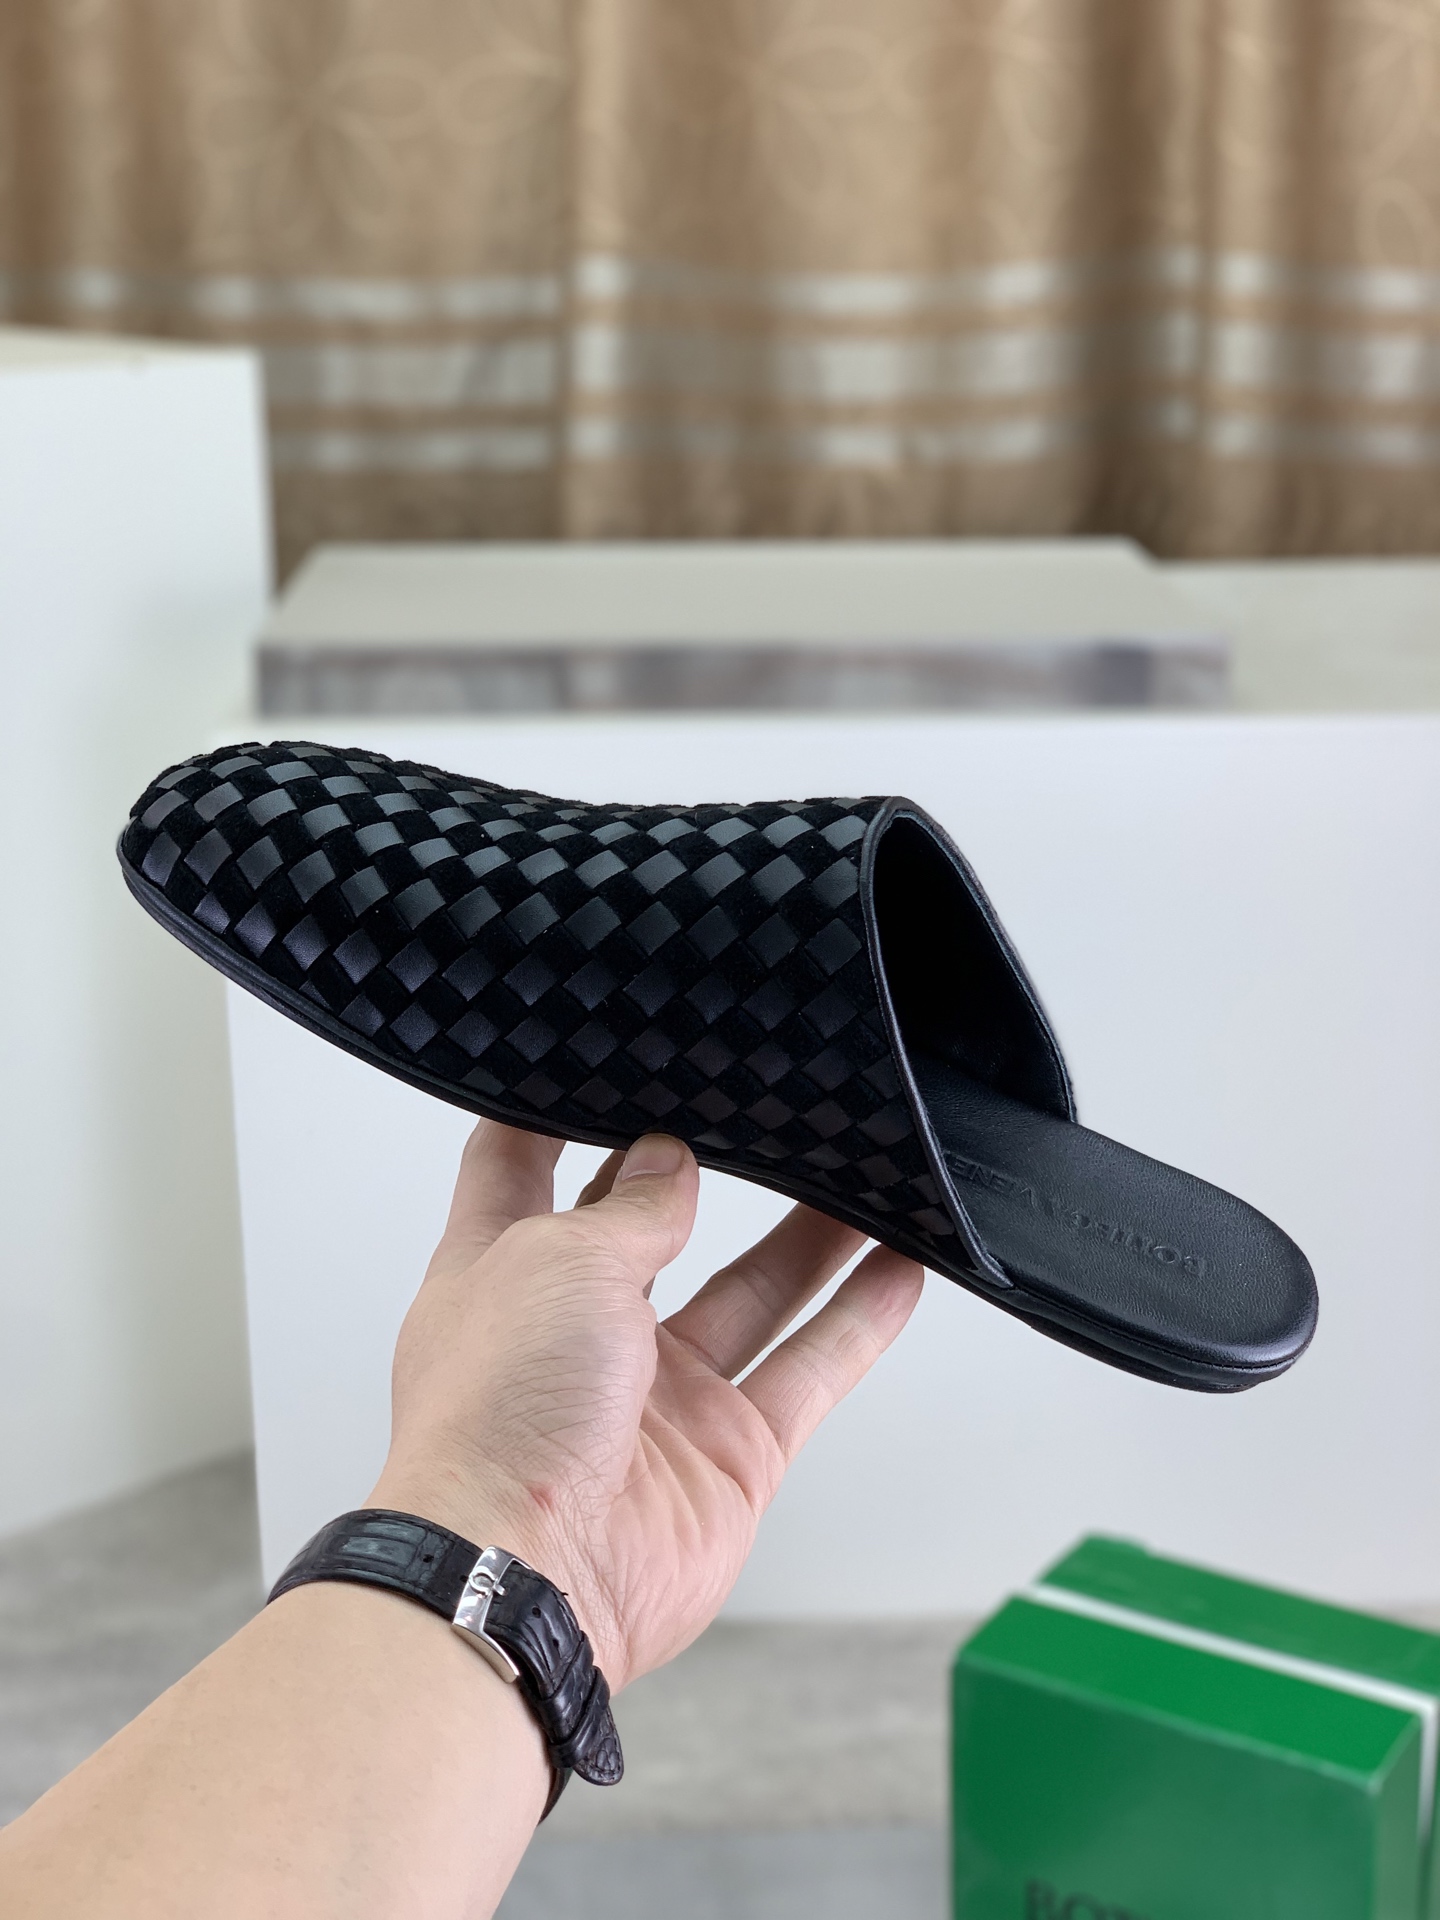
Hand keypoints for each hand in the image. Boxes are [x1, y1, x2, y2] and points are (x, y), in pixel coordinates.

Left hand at [371, 1122, 923, 1689]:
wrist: (527, 1578)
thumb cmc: (498, 1416)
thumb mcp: (560, 1261)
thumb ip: (632, 1208)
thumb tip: (671, 1164)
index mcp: (504, 1273)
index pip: (518, 1168)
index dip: (551, 1112)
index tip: (593, 1058)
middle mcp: (579, 1332)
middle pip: (653, 1227)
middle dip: (701, 1170)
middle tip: (763, 1110)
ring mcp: (659, 1397)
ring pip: (753, 1291)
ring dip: (812, 1236)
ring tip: (866, 1170)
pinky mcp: (729, 1454)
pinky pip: (808, 1371)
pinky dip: (856, 1322)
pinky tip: (902, 1268)